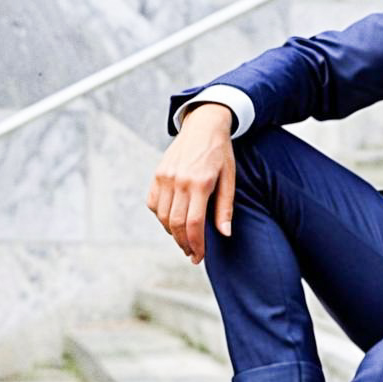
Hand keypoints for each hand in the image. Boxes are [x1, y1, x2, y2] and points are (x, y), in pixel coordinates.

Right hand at [146, 103, 234, 263]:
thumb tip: (225, 234)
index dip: (197, 244)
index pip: (195, 223)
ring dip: (172, 233)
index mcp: (200, 183)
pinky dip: (160, 217)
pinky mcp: (157, 174)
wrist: (204, 125)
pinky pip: (152, 203)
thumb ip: (225, 207)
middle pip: (176, 223)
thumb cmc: (221, 153)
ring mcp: (165, 177)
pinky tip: (172, 221)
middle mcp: (179, 180)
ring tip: (184, 240)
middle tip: (192, 254)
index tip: (200, 256)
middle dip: (184, 243)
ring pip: (162, 216)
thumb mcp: (230, 178)